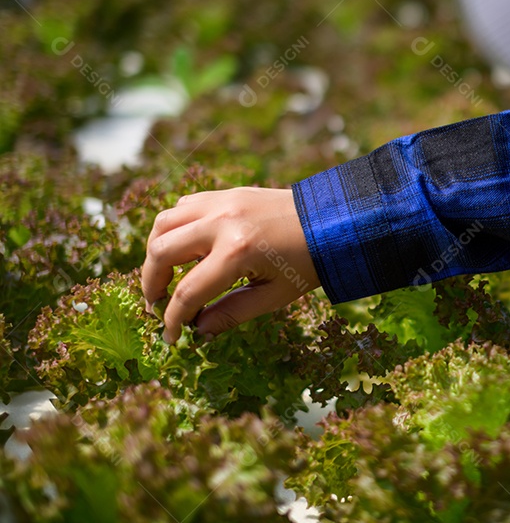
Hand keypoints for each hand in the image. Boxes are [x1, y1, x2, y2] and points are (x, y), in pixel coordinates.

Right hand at [141, 187, 319, 342]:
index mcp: (237, 253)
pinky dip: (174, 227)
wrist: (336, 220)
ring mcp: (222, 202)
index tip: (171, 336)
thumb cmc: (310, 262)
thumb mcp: (276, 295)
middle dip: (152, 284)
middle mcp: (222, 222)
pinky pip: (184, 206)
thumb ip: (233, 313)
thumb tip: (198, 330)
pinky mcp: (227, 193)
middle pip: (161, 252)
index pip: (187, 292)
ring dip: (156, 251)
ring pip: (164, 223)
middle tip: (157, 306)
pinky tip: (184, 248)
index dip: (173, 319)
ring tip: (165, 277)